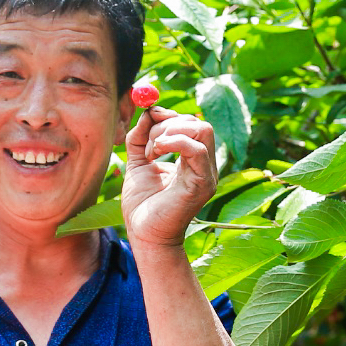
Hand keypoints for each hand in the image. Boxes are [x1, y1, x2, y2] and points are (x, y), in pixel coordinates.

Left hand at [121, 106, 216, 250]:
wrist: (144, 234)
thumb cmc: (142, 205)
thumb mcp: (137, 162)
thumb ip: (140, 137)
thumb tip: (147, 111)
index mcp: (192, 160)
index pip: (190, 124)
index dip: (167, 115)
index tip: (147, 121)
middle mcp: (204, 165)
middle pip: (199, 123)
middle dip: (167, 124)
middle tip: (148, 144)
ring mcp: (207, 174)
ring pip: (202, 130)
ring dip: (170, 132)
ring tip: (152, 152)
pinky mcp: (203, 183)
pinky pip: (197, 149)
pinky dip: (174, 142)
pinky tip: (156, 154)